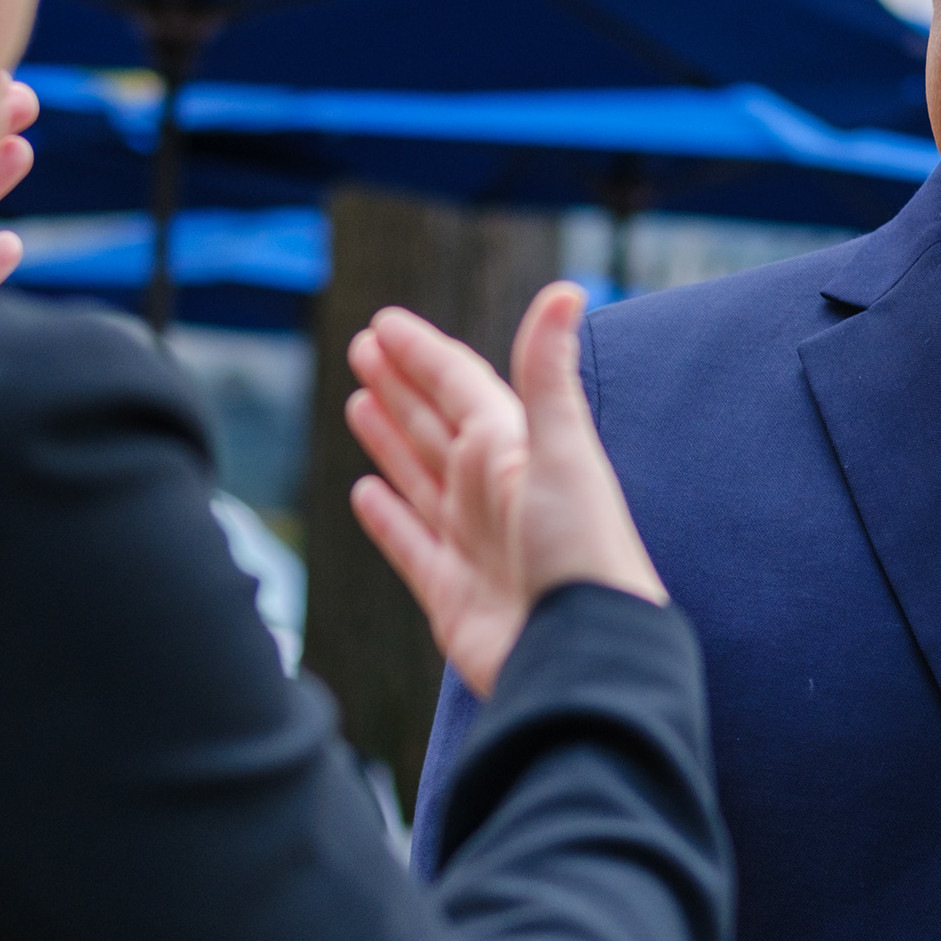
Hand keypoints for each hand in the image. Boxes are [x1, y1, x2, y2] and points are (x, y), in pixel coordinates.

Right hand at [343, 283, 664, 696]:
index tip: (383, 323)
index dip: (421, 353)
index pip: (459, 386)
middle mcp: (490, 492)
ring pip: (419, 477)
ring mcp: (470, 543)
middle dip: (401, 385)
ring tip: (359, 403)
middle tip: (362, 347)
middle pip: (434, 424)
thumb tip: (567, 288)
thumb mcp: (563, 450)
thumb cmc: (582, 550)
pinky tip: (365, 493)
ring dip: (390, 439)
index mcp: (512, 451)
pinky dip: (386, 519)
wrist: (581, 653)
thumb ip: (548, 374)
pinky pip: (410, 545)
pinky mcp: (450, 594)